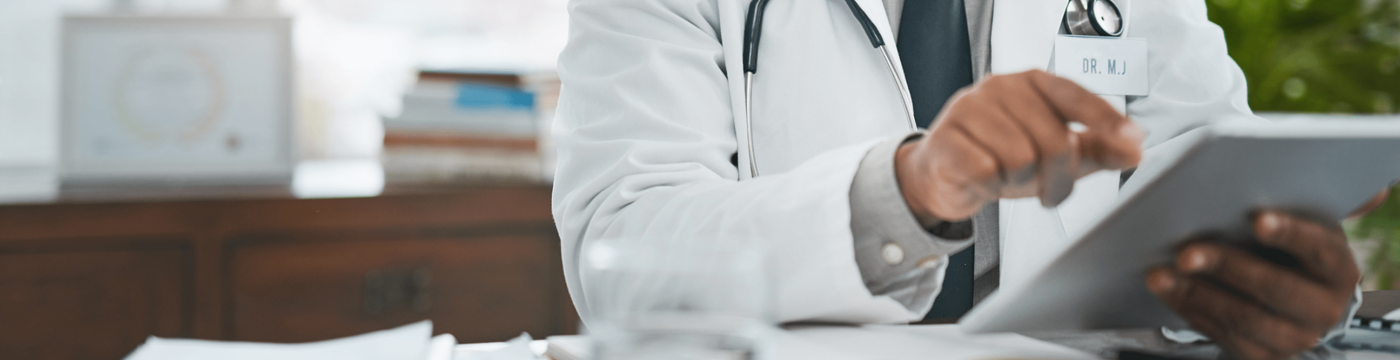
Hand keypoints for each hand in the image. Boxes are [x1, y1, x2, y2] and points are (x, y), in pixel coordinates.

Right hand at [895, 69, 1144, 222]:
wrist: (943, 175)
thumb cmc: (999, 157)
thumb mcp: (1054, 154)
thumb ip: (1097, 149)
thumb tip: (1134, 149)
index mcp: (1031, 83)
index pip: (1075, 96)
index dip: (1106, 120)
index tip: (1131, 141)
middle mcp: (1000, 88)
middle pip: (1054, 139)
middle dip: (1059, 176)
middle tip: (1051, 189)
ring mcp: (969, 109)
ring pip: (1021, 158)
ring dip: (1022, 182)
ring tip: (1011, 180)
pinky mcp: (946, 138)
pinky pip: (987, 170)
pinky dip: (992, 185)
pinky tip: (985, 180)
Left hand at [1146, 211, 1358, 359]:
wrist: (1295, 297)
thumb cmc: (1286, 249)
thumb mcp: (1294, 227)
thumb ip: (1274, 211)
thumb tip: (1228, 188)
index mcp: (1339, 269)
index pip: (1320, 249)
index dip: (1291, 234)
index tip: (1257, 219)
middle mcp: (1325, 309)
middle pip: (1275, 288)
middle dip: (1226, 267)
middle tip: (1185, 253)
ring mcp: (1296, 337)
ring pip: (1243, 318)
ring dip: (1195, 294)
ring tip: (1160, 275)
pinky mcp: (1264, 355)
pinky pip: (1224, 336)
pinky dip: (1190, 310)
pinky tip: (1168, 291)